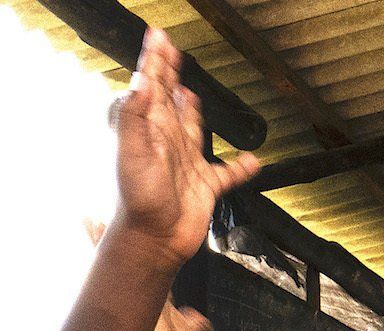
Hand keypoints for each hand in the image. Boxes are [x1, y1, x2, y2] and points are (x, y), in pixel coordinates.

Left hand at [110, 29, 259, 267]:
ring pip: (193, 129)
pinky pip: (227, 174)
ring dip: (194, 110)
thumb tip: (140, 81)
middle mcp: (168, 142)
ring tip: (194, 94)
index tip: (158, 36)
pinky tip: (251, 162)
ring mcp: (187, 163)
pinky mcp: (205, 186)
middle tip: (170, 49)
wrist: (154, 241)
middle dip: (169, 72)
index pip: (152, 85)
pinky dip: (240, 168)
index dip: (155, 60)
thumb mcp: (131, 154)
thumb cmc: (138, 202)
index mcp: (150, 129)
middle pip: (170, 99)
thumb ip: (134, 116)